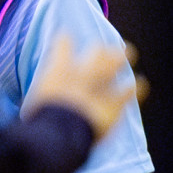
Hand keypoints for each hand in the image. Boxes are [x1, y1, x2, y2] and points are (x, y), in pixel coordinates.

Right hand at [24, 34, 145, 138]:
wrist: (58, 136)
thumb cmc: (39, 121)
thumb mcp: (31, 104)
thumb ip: (38, 98)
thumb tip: (30, 106)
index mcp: (58, 70)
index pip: (63, 43)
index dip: (65, 39)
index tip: (66, 36)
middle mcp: (81, 73)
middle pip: (97, 51)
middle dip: (102, 49)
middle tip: (105, 49)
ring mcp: (100, 87)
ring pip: (116, 62)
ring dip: (122, 57)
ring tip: (128, 53)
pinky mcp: (114, 105)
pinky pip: (129, 91)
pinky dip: (136, 87)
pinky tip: (142, 84)